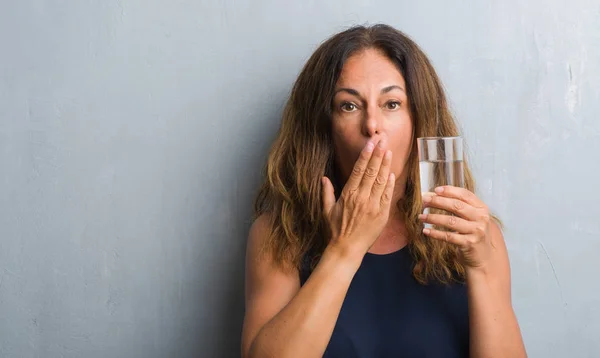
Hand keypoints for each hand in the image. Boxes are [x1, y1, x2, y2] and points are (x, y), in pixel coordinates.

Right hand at [322, 139, 394, 259]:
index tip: (371, 143)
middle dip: (378, 154)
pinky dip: (389, 184)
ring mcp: (373, 206)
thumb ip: (327, 193)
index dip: (366, 155)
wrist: (347, 249)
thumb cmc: (335, 230)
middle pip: (371, 171)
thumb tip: (323, 178)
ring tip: (389, 150)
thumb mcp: (326, 210)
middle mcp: (361, 198)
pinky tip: (392, 173)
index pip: (358, 170)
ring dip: (386, 165)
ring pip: (381, 181)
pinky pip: (387, 196)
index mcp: (348, 194)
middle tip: (383, 139)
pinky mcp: (382, 214)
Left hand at [418, 186, 492, 268]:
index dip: (450, 191)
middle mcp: (481, 218)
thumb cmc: (473, 233)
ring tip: (421, 216)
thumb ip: (457, 206)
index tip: (436, 190)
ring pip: (451, 221)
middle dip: (438, 201)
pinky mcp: (469, 243)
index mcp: (481, 208)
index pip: (465, 194)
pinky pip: (449, 236)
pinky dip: (435, 233)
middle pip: (456, 206)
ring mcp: (476, 231)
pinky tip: (426, 230)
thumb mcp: (470, 217)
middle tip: (424, 200)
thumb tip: (433, 195)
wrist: (483, 256)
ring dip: (433, 218)